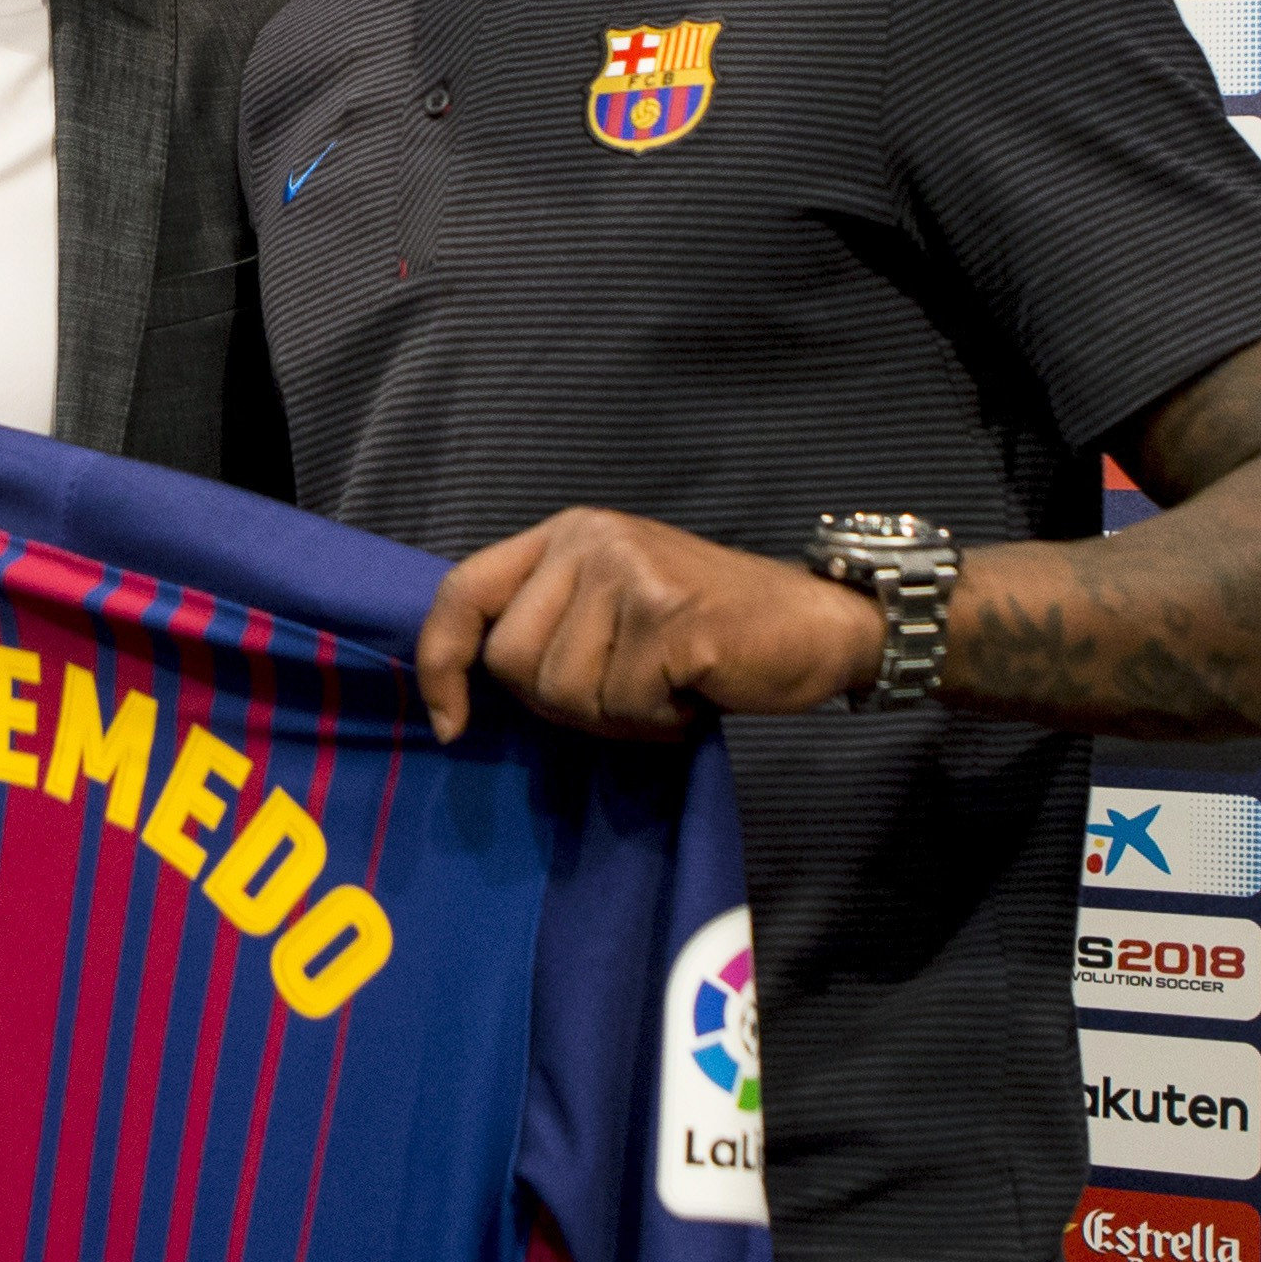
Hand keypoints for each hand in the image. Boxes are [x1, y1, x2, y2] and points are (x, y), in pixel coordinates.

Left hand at [415, 508, 881, 742]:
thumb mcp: (613, 608)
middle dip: (562, 704)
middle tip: (629, 693)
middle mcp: (590, 541)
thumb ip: (549, 626)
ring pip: (565, 692)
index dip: (441, 662)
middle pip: (511, 660)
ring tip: (668, 688)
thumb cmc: (711, 632)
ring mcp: (631, 574)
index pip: (462, 591)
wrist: (819, 624)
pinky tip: (695, 694)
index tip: (451, 726)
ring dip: (617, 716)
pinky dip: (659, 721)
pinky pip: (624, 703)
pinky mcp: (672, 617)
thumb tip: (462, 691)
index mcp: (566, 535)